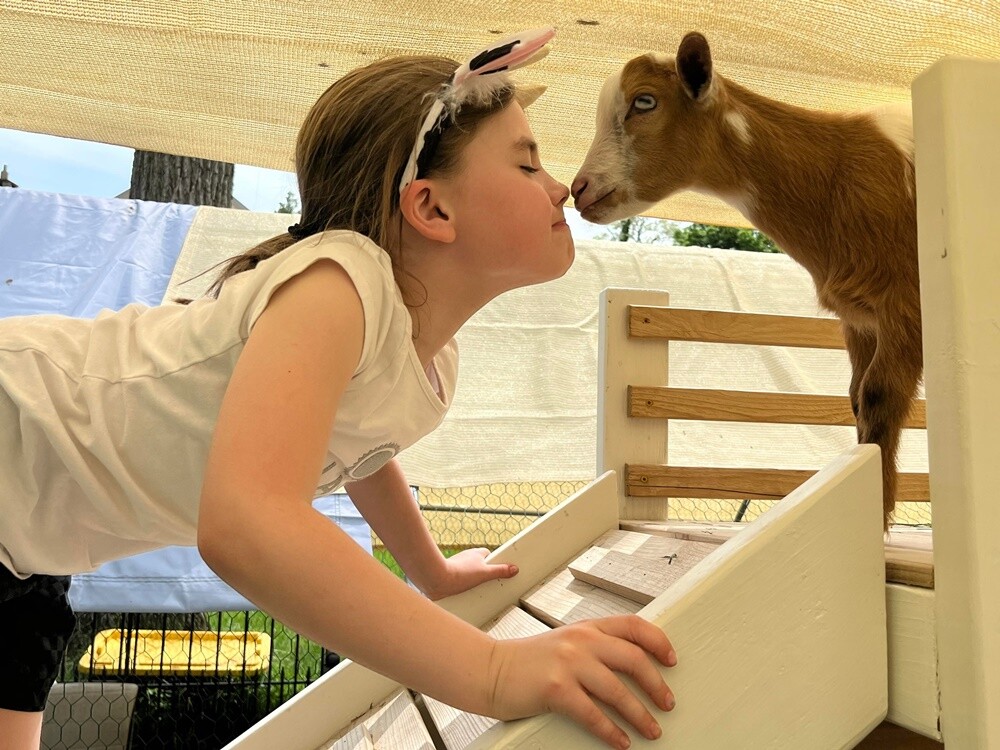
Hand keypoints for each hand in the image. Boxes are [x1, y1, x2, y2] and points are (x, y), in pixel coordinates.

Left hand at [422, 548, 517, 600]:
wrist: (436, 580)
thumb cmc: (458, 573)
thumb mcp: (484, 573)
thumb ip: (500, 571)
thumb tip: (514, 569)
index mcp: (476, 553)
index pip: (490, 556)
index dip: (495, 564)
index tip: (500, 572)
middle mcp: (466, 558)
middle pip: (481, 566)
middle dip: (485, 575)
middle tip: (488, 585)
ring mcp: (457, 566)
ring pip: (470, 574)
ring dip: (473, 582)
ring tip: (475, 591)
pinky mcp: (449, 576)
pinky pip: (460, 581)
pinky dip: (463, 586)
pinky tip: (464, 594)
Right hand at [486, 615, 676, 748]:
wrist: (491, 669)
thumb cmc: (529, 660)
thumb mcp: (566, 642)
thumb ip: (594, 647)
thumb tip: (631, 665)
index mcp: (587, 627)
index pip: (633, 625)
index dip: (658, 641)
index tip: (671, 659)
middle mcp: (581, 641)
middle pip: (633, 658)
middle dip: (656, 683)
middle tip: (667, 702)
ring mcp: (568, 663)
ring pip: (618, 690)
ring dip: (640, 714)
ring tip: (651, 729)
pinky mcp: (555, 689)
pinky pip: (593, 714)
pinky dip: (612, 731)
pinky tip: (621, 741)